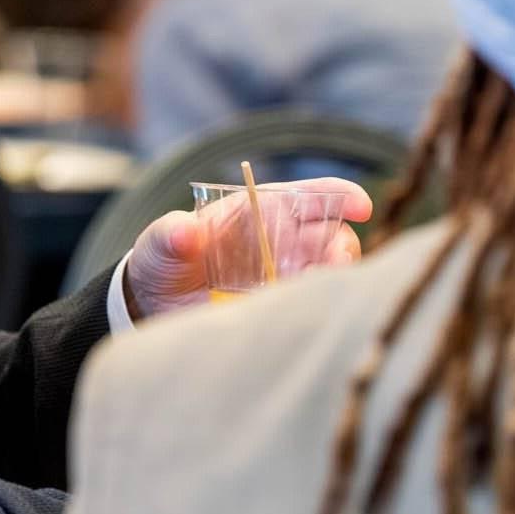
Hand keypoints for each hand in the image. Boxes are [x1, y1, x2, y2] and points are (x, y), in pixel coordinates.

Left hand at [123, 178, 372, 320]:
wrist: (153, 309)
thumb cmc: (163, 262)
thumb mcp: (159, 244)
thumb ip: (171, 235)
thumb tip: (185, 232)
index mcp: (262, 212)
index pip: (311, 197)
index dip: (340, 196)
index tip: (360, 205)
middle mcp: (284, 245)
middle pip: (332, 239)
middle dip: (342, 247)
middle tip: (336, 261)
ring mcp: (287, 280)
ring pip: (329, 277)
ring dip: (333, 282)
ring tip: (323, 291)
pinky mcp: (282, 311)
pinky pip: (310, 310)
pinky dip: (317, 310)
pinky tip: (310, 317)